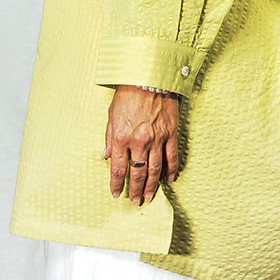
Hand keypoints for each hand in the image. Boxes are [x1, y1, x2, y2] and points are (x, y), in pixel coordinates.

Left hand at [103, 85, 178, 204]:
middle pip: (137, 173)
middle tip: (134, 202)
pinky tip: (169, 179)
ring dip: (152, 185)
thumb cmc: (127, 94)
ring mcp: (157, 139)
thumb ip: (109, 137)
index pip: (118, 168)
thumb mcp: (112, 115)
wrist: (148, 77)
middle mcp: (139, 142)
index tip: (115, 194)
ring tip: (149, 196)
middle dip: (134, 189)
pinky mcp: (170, 133)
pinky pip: (172, 156)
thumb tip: (107, 155)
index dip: (116, 184)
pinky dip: (171, 169)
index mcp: (121, 138)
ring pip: (155, 169)